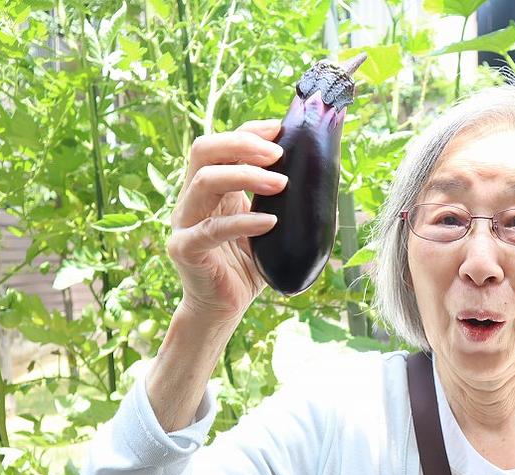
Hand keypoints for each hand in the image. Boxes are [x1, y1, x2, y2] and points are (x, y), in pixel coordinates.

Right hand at [167, 119, 287, 323]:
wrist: (224, 307)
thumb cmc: (249, 265)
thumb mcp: (272, 227)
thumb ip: (289, 205)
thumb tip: (328, 184)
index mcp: (212, 187)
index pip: (222, 144)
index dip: (249, 131)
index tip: (281, 128)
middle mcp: (193, 198)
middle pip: (205, 150)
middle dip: (243, 144)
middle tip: (278, 154)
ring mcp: (185, 221)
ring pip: (205, 181)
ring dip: (246, 175)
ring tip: (281, 183)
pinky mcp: (186, 248)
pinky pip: (212, 229)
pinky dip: (243, 222)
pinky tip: (270, 222)